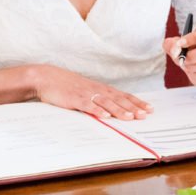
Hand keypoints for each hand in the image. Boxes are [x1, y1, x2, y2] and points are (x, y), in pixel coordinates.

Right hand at [30, 65, 151, 119]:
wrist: (46, 77)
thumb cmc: (67, 86)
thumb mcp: (86, 91)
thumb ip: (98, 99)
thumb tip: (112, 109)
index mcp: (101, 88)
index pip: (123, 95)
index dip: (137, 102)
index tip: (149, 109)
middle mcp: (97, 90)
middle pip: (118, 99)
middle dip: (133, 107)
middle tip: (146, 114)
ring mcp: (86, 94)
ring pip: (106, 102)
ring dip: (119, 110)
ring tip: (131, 117)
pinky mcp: (74, 99)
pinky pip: (88, 105)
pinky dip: (97, 110)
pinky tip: (105, 116)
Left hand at [163, 19, 195, 86]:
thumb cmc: (193, 46)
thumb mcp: (181, 41)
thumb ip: (172, 44)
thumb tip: (175, 51)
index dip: (192, 39)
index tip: (180, 44)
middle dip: (191, 56)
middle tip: (181, 59)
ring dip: (192, 67)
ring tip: (186, 65)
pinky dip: (195, 75)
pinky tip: (193, 71)